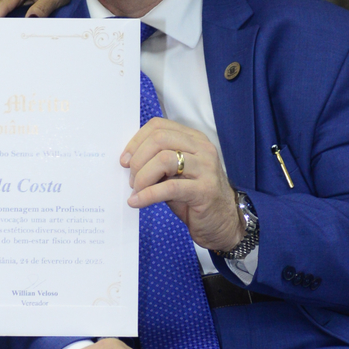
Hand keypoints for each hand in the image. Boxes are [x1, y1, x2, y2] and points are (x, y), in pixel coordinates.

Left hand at [122, 119, 242, 250]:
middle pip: (159, 139)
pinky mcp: (205, 190)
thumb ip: (157, 162)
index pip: (158, 126)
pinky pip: (169, 187)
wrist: (223, 222)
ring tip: (137, 190)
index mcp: (193, 139)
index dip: (136, 141)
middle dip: (138, 159)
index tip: (125, 160)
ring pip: (164, 160)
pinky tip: (137, 202)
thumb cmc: (194, 196)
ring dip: (142, 177)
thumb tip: (128, 160)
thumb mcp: (175, 173)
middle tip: (132, 179)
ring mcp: (206, 168)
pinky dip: (147, 195)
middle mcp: (202, 149)